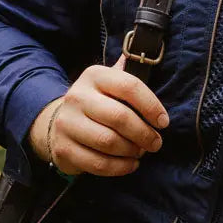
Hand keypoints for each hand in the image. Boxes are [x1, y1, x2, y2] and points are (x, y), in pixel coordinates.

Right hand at [28, 55, 168, 176]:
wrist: (58, 122)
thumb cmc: (97, 102)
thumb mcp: (109, 83)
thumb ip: (127, 74)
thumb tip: (145, 55)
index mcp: (94, 76)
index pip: (129, 86)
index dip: (151, 106)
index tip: (163, 122)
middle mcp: (77, 96)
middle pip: (120, 117)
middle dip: (144, 134)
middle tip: (156, 143)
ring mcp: (67, 123)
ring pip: (109, 142)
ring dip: (132, 151)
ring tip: (141, 152)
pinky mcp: (63, 148)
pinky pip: (98, 163)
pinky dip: (120, 167)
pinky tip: (130, 164)